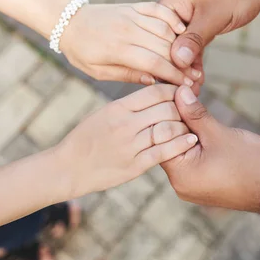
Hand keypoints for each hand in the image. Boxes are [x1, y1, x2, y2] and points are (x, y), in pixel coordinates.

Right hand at [53, 84, 197, 198]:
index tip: (182, 93)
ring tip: (191, 125)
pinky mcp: (134, 166)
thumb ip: (127, 106)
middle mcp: (125, 125)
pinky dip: (181, 145)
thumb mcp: (102, 114)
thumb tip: (153, 94)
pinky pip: (164, 152)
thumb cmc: (85, 139)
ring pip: (169, 129)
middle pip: (167, 109)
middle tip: (189, 110)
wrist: (68, 168)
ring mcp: (130, 146)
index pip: (155, 92)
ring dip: (184, 126)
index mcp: (117, 108)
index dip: (174, 90)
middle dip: (183, 108)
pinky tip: (191, 140)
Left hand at [60, 2, 199, 85]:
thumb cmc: (81, 52)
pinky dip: (172, 19)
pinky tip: (182, 30)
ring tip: (191, 59)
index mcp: (118, 48)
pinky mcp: (133, 6)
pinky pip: (158, 9)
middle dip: (182, 63)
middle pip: (164, 47)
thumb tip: (153, 81)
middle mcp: (127, 29)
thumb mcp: (98, 72)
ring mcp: (131, 15)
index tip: (187, 85)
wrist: (68, 22)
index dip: (173, 75)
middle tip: (196, 76)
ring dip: (181, 44)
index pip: (154, 63)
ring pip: (165, 28)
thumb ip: (126, 75)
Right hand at [159, 0, 259, 88]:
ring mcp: (182, 21)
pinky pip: (190, 49)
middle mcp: (171, 13)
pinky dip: (194, 64)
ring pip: (178, 50)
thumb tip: (177, 60)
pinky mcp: (195, 29)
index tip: (174, 81)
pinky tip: (199, 81)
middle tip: (185, 91)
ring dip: (185, 69)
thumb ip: (194, 39)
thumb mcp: (213, 17)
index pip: (156, 36)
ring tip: (193, 90)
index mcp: (169, 4)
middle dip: (175, 68)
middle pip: (165, 45)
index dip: (163, 59)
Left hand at [161, 86, 259, 211]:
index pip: (159, 138)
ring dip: (187, 129)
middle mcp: (180, 184)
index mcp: (180, 175)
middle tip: (185, 96)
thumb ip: (195, 114)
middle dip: (177, 119)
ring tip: (196, 108)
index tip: (176, 93)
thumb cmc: (252, 163)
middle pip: (167, 144)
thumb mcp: (220, 133)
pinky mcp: (202, 183)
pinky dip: (195, 141)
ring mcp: (191, 185)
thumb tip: (178, 92)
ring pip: (179, 149)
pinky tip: (203, 125)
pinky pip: (190, 158)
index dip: (167, 113)